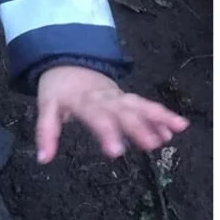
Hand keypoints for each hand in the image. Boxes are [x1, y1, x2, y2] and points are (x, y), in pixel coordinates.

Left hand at [33, 64, 188, 163]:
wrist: (69, 60)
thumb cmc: (59, 88)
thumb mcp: (46, 107)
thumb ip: (46, 132)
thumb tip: (43, 159)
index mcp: (86, 100)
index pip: (98, 116)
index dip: (107, 132)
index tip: (117, 152)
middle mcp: (107, 97)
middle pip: (125, 111)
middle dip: (140, 127)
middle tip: (153, 144)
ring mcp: (119, 96)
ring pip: (141, 104)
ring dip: (159, 117)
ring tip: (176, 130)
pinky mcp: (126, 98)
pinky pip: (145, 105)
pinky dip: (160, 115)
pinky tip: (174, 128)